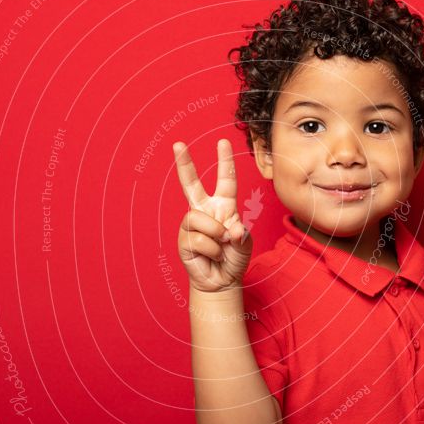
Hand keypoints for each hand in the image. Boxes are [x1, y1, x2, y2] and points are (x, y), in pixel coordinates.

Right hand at [174, 138, 252, 292]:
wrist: (222, 281)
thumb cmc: (234, 258)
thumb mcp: (245, 244)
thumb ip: (242, 234)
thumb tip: (231, 229)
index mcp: (223, 206)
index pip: (225, 180)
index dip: (225, 162)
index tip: (223, 142)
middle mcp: (205, 211)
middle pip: (191, 184)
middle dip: (184, 164)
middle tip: (178, 144)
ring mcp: (193, 225)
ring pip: (198, 218)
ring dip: (215, 234)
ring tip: (221, 245)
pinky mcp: (184, 240)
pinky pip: (197, 239)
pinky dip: (211, 249)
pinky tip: (212, 256)